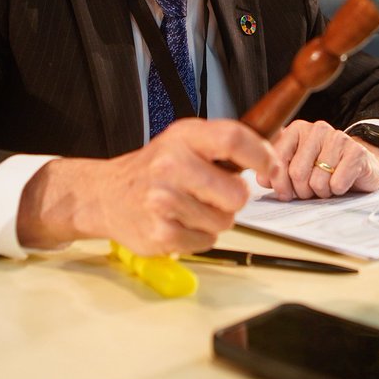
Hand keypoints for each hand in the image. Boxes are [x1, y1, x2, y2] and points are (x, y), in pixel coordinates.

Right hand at [16, 118, 277, 255]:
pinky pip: (206, 241)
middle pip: (237, 193)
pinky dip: (198, 236)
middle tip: (213, 193)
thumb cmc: (153, 168)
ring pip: (224, 221)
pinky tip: (177, 222)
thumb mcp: (184, 141)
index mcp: (184, 137)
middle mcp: (172, 166)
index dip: (261, 155)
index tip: (269, 166)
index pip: (233, 139)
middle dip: (233, 198)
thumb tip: (272, 151)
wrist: (105, 195)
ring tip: (188, 207)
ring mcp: (164, 201)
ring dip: (214, 218)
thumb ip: (223, 144)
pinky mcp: (161, 233)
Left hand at [255, 119, 378, 200]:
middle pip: (297, 173)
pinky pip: (337, 183)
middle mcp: (316, 129)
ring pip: (318, 181)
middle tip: (309, 191)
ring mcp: (338, 138)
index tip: (284, 193)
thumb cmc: (322, 169)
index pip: (277, 160)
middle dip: (302, 191)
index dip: (279, 183)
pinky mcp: (356, 152)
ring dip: (321, 192)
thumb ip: (276, 170)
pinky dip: (338, 190)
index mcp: (296, 129)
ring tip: (326, 186)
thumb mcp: (295, 167)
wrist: (359, 166)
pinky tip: (341, 183)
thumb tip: (262, 178)